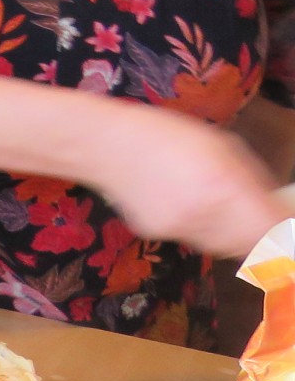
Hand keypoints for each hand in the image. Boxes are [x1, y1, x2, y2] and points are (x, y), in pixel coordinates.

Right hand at [92, 106, 285, 258]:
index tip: (285, 229)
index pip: (272, 230)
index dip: (283, 235)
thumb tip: (275, 205)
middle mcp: (204, 215)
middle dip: (262, 236)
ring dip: (234, 234)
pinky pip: (194, 237)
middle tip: (262, 221)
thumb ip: (251, 178)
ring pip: (224, 245)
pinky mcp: (159, 235)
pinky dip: (200, 227)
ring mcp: (179, 229)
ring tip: (220, 207)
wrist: (103, 144)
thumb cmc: (166, 134)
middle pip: (252, 246)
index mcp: (224, 186)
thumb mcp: (220, 144)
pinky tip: (183, 202)